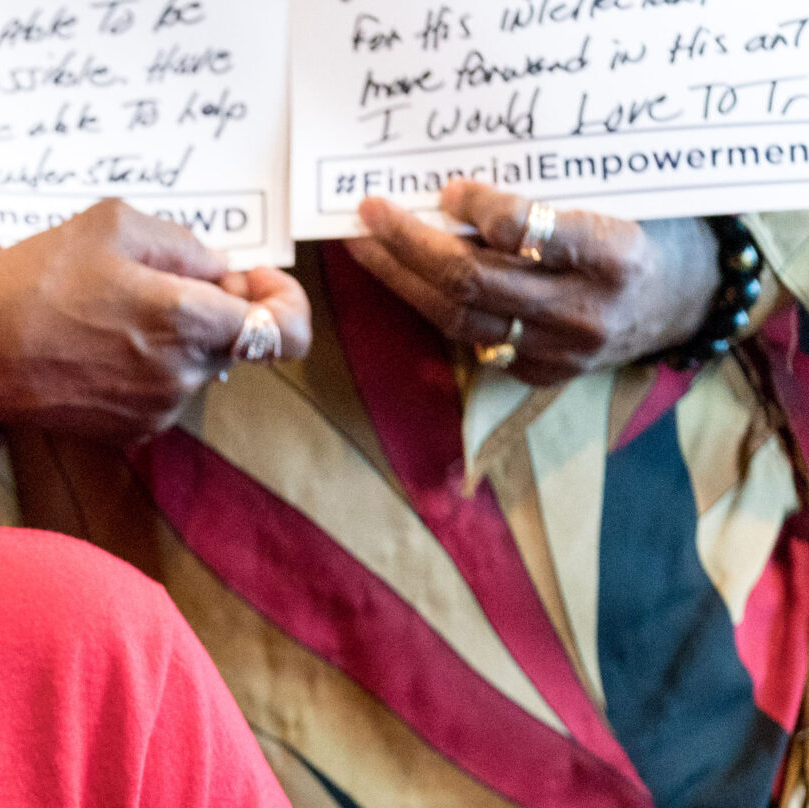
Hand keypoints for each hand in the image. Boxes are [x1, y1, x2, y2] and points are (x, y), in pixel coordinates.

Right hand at [0, 199, 311, 442]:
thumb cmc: (33, 279)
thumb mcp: (114, 224)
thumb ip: (188, 246)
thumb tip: (221, 272)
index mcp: (186, 321)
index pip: (286, 332)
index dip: (284, 302)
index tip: (254, 280)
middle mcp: (179, 375)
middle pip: (235, 341)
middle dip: (213, 308)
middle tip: (155, 280)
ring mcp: (153, 410)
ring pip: (196, 365)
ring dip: (174, 337)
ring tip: (110, 311)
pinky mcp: (126, 432)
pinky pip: (162, 390)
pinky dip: (146, 365)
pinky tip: (97, 344)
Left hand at [348, 182, 718, 384]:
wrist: (689, 302)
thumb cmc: (649, 232)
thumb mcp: (620, 200)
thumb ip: (553, 200)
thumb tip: (462, 185)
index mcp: (614, 255)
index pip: (529, 234)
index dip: (479, 211)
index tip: (447, 189)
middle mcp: (585, 310)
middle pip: (475, 282)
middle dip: (411, 245)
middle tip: (369, 213)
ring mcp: (560, 350)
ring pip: (459, 318)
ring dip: (403, 279)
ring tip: (366, 245)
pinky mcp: (540, 374)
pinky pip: (471, 338)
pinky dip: (433, 305)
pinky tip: (404, 277)